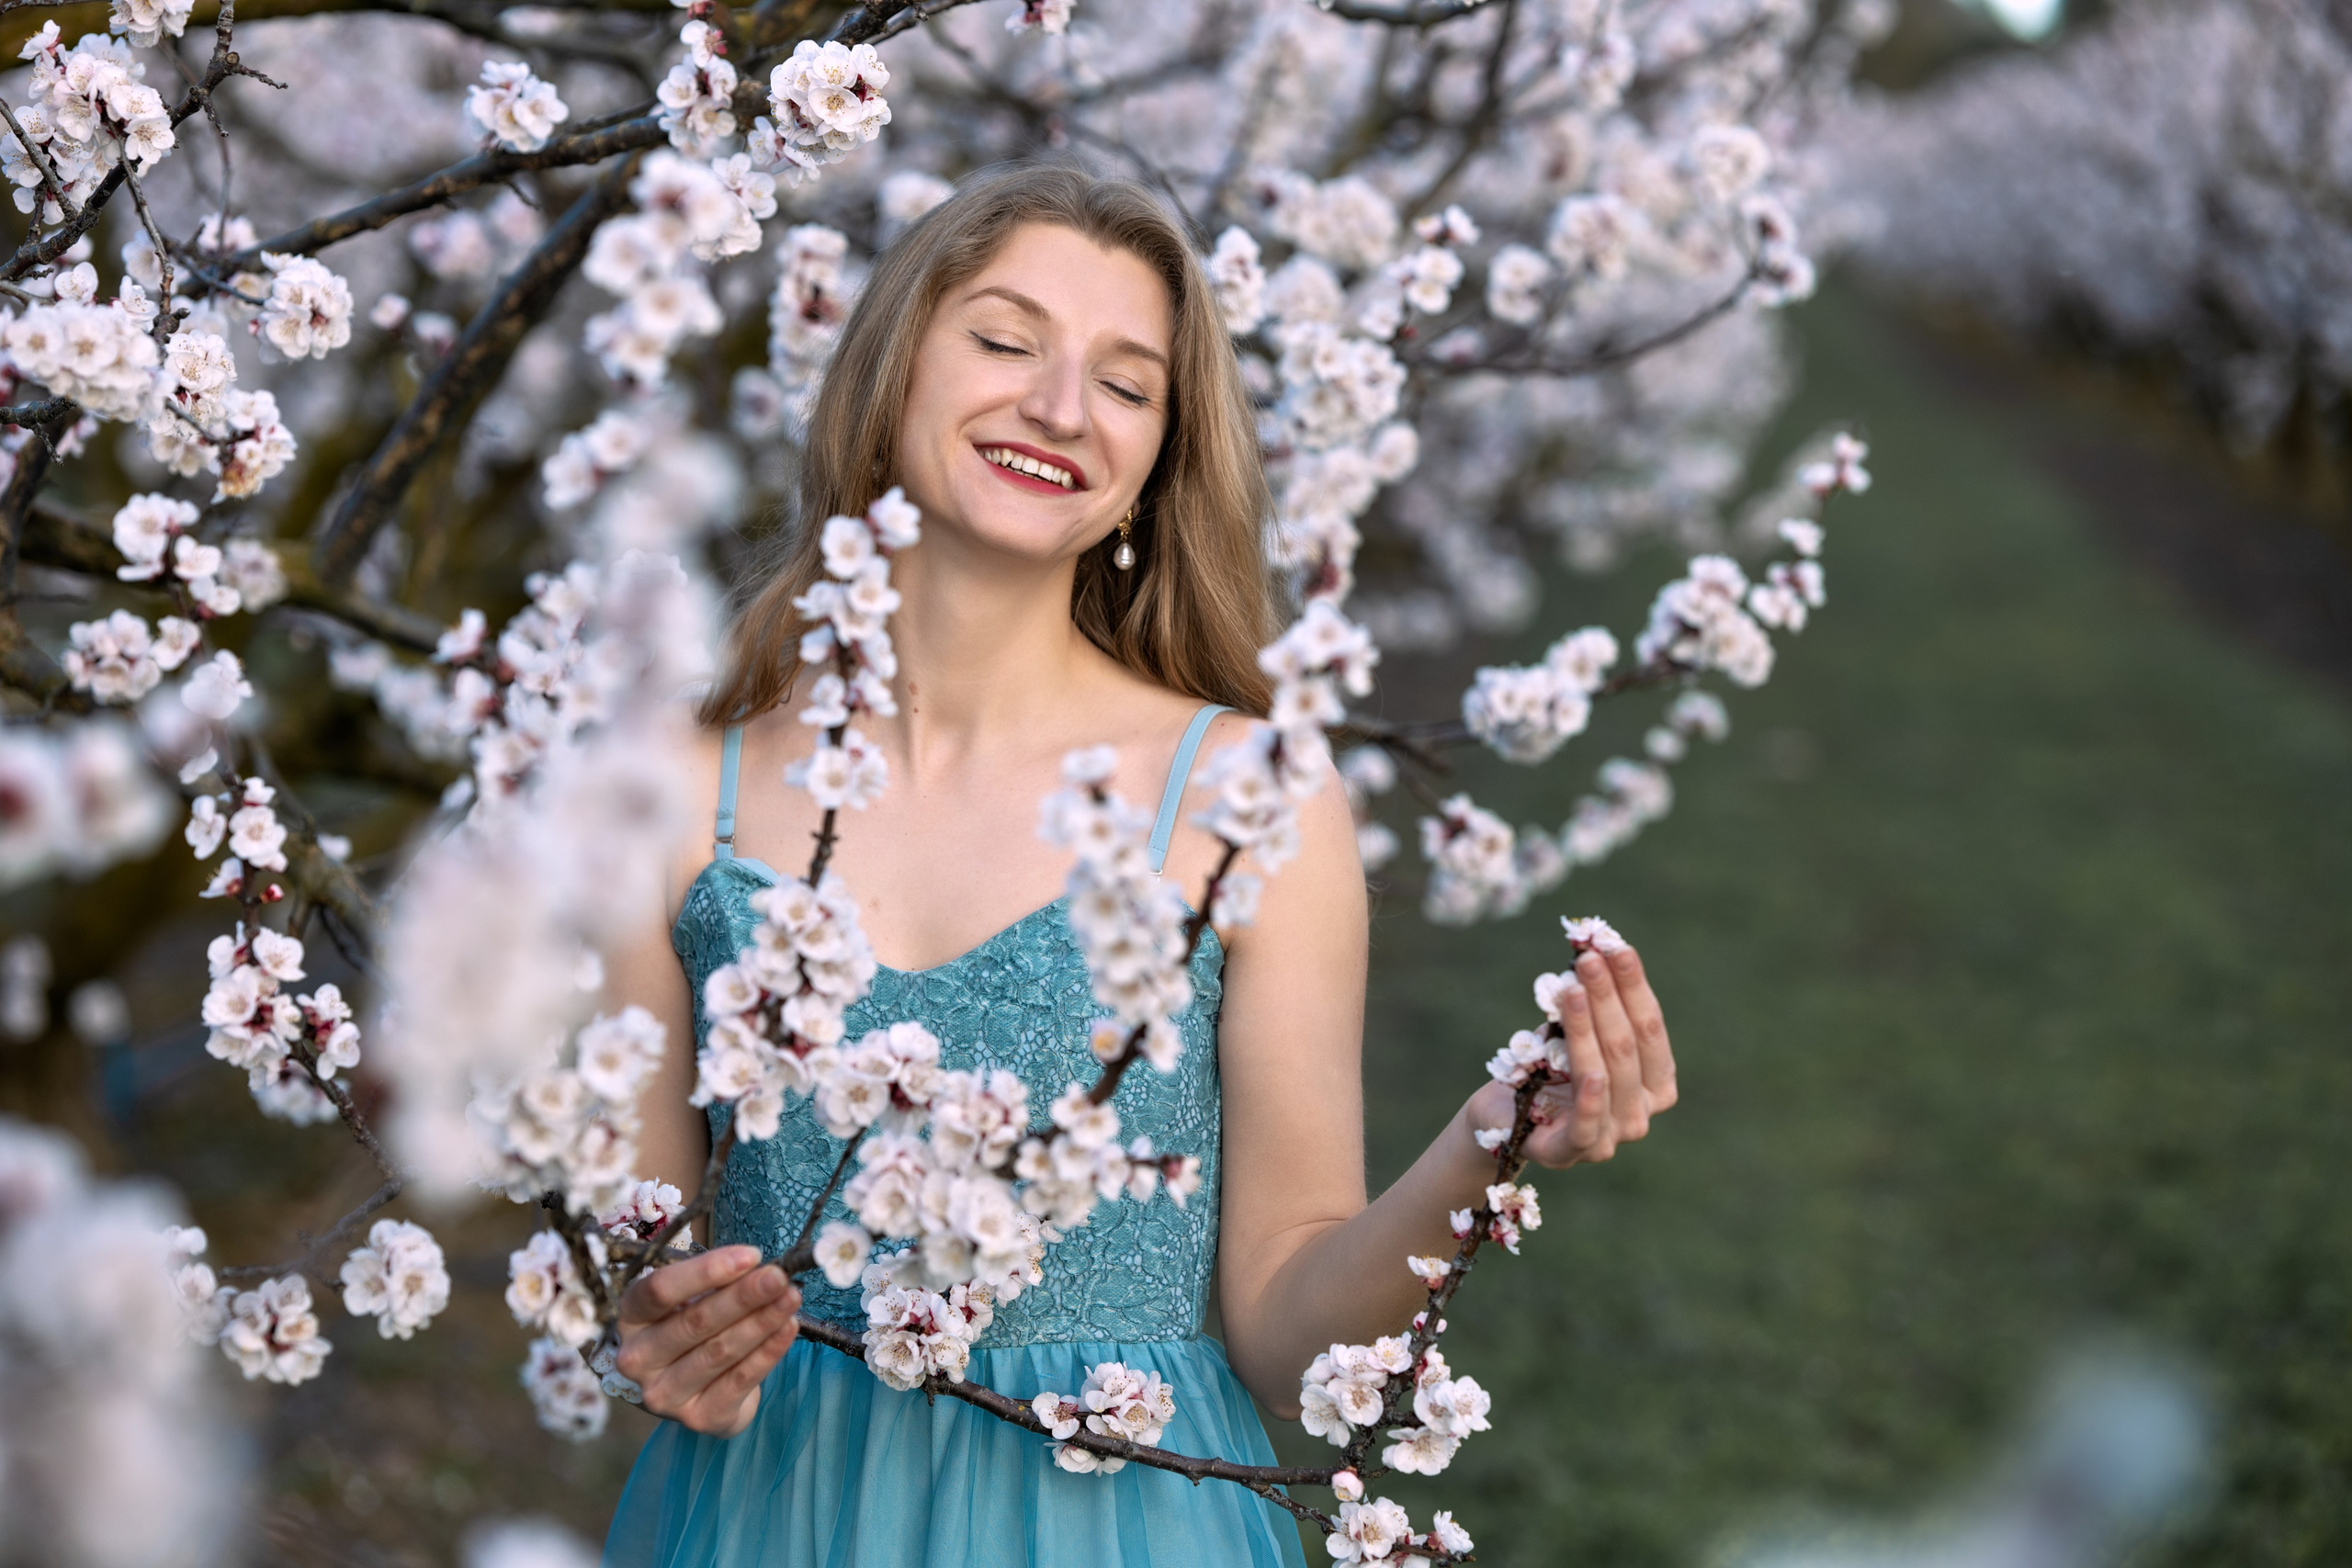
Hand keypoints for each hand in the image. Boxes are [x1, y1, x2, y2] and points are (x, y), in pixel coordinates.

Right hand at [613, 1244, 802, 1436]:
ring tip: (791, 1297)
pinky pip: (740, 1380)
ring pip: (720, 1351)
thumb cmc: (690, 1328)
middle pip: (695, 1321)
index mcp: (630, 1318)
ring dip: (762, 1321)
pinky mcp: (697, 1417)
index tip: (750, 1256)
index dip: (706, 1271)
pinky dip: (768, 1351)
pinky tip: (788, 1328)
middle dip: (744, 1296)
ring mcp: (664, 1394)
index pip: (661, 1290)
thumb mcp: (688, 1299)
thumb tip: (755, 1265)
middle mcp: (637, 1359)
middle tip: (779, 1277)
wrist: (693, 1390)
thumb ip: (714, 1282)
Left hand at [1467, 943, 1677, 1168]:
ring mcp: (1612, 1136)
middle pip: (1629, 1046)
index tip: (1615, 947)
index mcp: (1654, 1082)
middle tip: (1588, 960)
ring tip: (1573, 988)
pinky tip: (1592, 1072)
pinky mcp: (1573, 1152)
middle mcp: (1642, 1112)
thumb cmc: (1545, 1068)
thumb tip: (1589, 953)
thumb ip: (1585, 1002)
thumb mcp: (1570, 1031)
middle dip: (1608, 997)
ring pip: (1608, 1074)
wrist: (1499, 1112)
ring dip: (1589, 1027)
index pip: (1650, 1026)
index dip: (1633, 986)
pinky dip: (1592, 1098)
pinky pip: (1588, 1124)